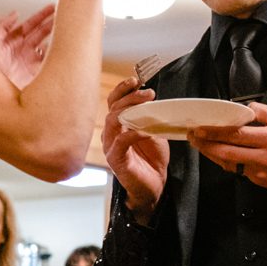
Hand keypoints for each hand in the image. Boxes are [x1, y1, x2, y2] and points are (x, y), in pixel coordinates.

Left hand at [0, 5, 56, 86]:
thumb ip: (1, 27)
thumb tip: (15, 14)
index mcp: (12, 42)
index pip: (29, 25)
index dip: (41, 16)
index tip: (52, 8)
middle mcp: (23, 51)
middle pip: (41, 33)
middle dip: (52, 23)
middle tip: (64, 14)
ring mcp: (32, 62)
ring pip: (48, 45)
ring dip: (57, 37)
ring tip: (66, 30)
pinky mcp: (39, 73)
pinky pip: (51, 61)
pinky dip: (58, 54)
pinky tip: (62, 49)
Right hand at [103, 74, 168, 219]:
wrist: (155, 185)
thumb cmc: (153, 159)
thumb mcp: (154, 132)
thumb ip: (150, 117)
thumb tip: (155, 100)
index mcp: (118, 125)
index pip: (114, 101)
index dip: (123, 89)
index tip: (136, 79)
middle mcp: (111, 133)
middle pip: (113, 108)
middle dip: (130, 96)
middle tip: (148, 92)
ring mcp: (111, 146)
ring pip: (113, 121)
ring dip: (130, 109)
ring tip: (148, 104)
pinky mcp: (115, 159)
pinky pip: (120, 141)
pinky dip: (133, 133)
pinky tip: (146, 130)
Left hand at [190, 103, 266, 192]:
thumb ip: (263, 112)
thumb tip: (243, 108)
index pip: (236, 134)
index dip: (215, 132)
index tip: (200, 128)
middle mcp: (263, 156)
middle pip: (227, 151)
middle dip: (206, 145)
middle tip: (193, 137)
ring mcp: (260, 171)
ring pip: (229, 163)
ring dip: (212, 154)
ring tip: (201, 145)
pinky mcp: (259, 181)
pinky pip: (238, 170)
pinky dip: (227, 162)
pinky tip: (219, 154)